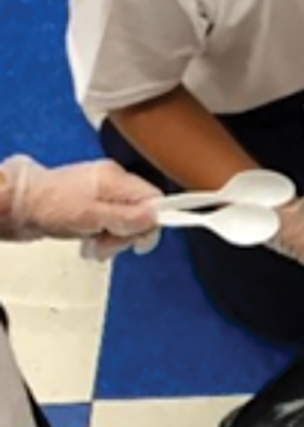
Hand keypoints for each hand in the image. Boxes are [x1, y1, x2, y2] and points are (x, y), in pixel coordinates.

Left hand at [0, 155, 160, 252]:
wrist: (23, 204)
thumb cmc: (52, 207)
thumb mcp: (94, 216)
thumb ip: (127, 217)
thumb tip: (157, 216)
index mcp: (116, 179)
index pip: (155, 199)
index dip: (155, 222)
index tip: (142, 243)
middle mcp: (114, 181)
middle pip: (143, 213)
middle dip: (129, 236)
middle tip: (107, 245)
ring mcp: (105, 191)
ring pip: (129, 221)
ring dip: (116, 240)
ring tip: (95, 246)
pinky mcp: (97, 201)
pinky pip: (115, 222)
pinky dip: (106, 236)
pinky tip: (93, 240)